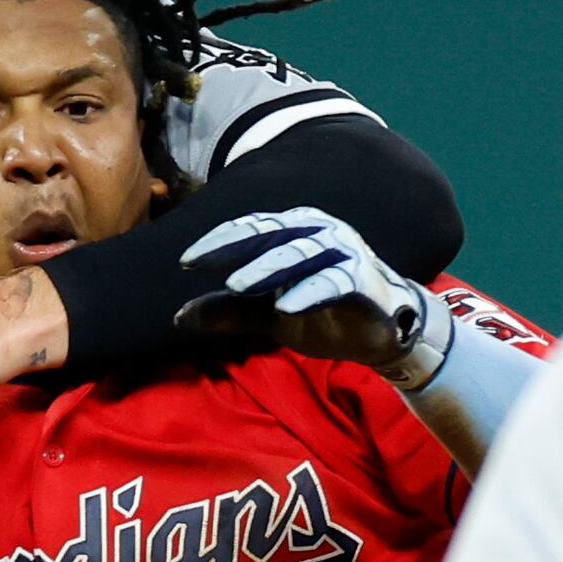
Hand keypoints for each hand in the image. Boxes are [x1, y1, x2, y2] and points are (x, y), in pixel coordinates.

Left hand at [182, 206, 452, 381]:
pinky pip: (333, 282)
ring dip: (266, 268)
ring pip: (299, 254)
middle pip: (270, 234)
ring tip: (237, 285)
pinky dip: (308, 292)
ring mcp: (343, 252)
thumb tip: (178, 319)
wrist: (384, 333)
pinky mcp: (362, 280)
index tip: (185, 261)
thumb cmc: (326, 313)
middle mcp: (318, 232)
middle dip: (233, 248)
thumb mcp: (269, 315)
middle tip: (199, 263)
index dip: (217, 242)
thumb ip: (229, 313)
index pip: (250, 229)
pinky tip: (285, 307)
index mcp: (294, 232)